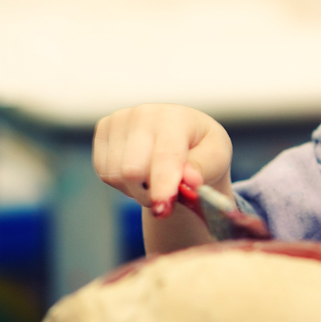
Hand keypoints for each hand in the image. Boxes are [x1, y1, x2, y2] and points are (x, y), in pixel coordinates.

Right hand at [93, 104, 232, 217]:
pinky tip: (140, 173)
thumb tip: (188, 180)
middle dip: (149, 193)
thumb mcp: (217, 157)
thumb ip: (204, 169)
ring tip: (156, 180)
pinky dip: (123, 183)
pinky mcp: (103, 129)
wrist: (184, 134)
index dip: (163, 185)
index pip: (165, 156)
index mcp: (175, 118)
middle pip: (132, 171)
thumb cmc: (203, 148)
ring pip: (115, 175)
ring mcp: (119, 119)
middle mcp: (144, 114)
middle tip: (167, 198)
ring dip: (137, 190)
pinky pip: (104, 173)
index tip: (163, 207)